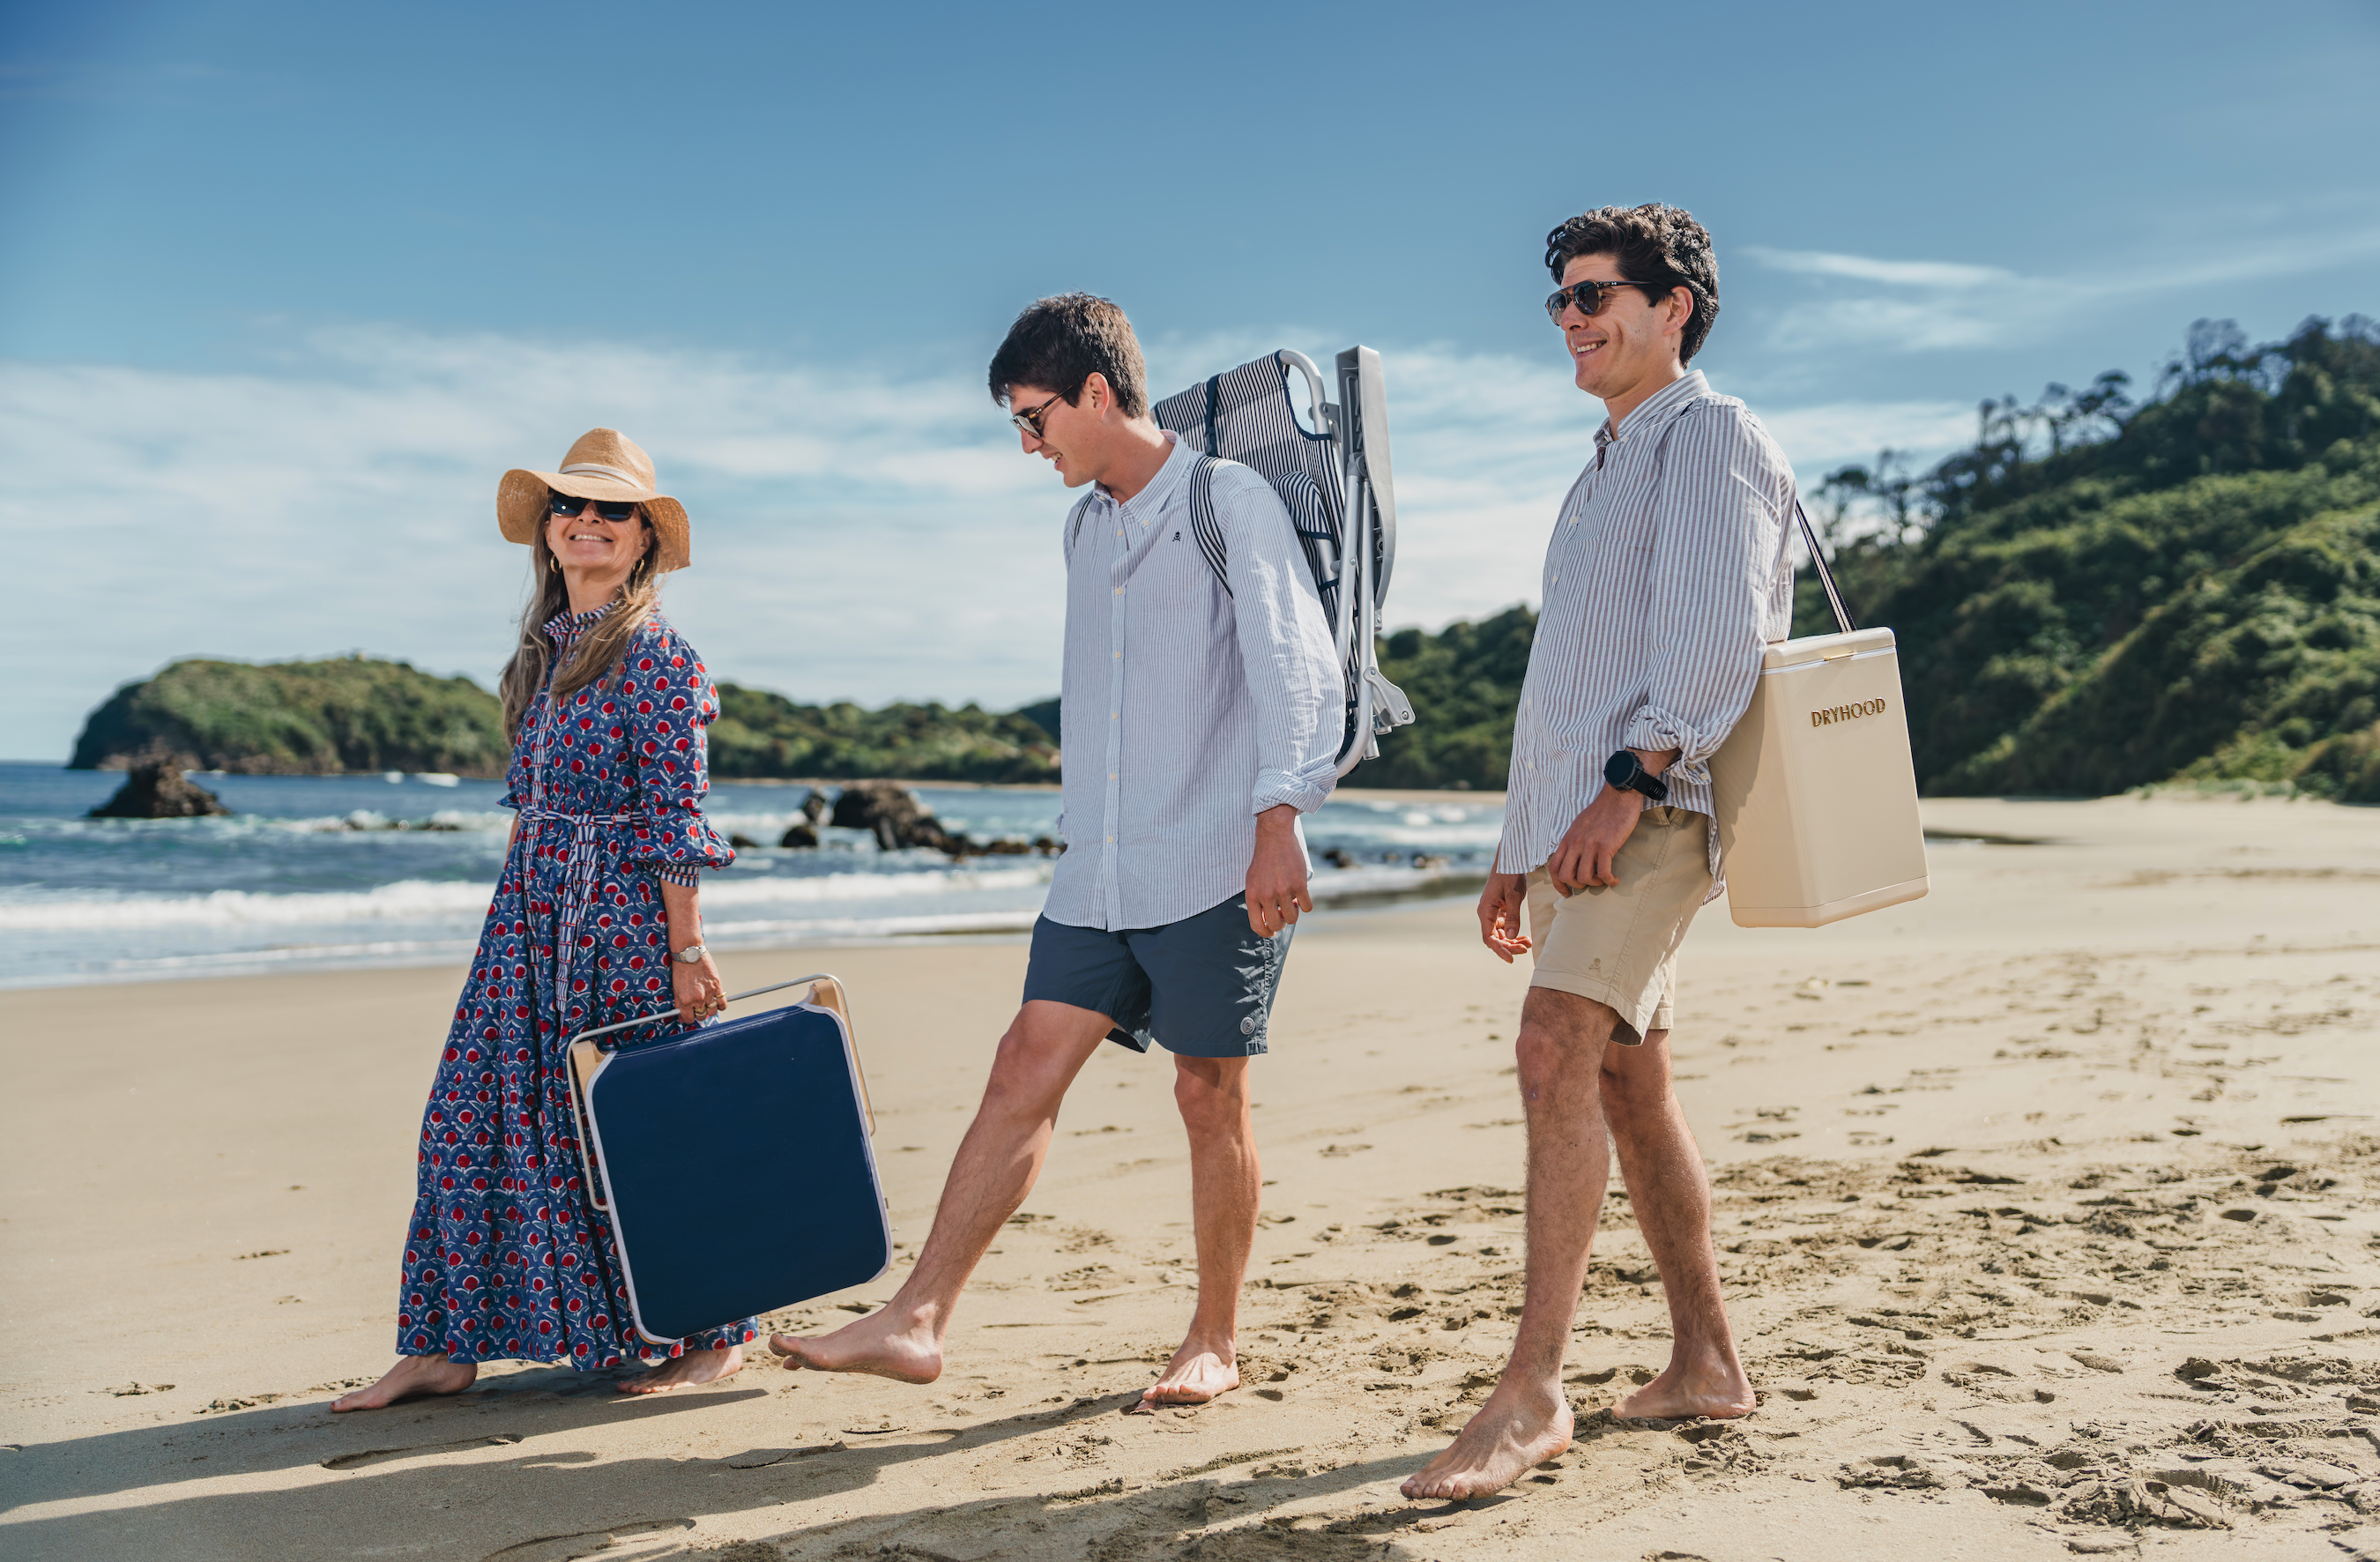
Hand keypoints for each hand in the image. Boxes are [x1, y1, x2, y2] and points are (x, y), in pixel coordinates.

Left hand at [670, 949, 725, 1024]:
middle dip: (699, 1014)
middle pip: (701, 1016)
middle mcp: (698, 999)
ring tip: (706, 1004)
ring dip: (709, 1010)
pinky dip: (721, 1006)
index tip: (689, 1015)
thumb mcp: (675, 988)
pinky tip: (717, 1003)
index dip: (688, 1018)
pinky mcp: (718, 986)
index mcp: (686, 1001)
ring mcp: (709, 993)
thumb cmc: (681, 969)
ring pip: (712, 1011)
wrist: (690, 953)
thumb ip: (678, 1004)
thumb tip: (680, 1016)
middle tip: (697, 1008)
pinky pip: (723, 1003)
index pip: (689, 1019)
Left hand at [1244, 804, 1313, 936]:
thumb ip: (1257, 901)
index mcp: (1252, 895)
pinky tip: (1301, 895)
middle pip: (1277, 925)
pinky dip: (1306, 904)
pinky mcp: (1299, 884)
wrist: (1274, 837)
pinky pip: (1307, 907)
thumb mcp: (1252, 881)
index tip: (1272, 931)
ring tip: (1292, 901)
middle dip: (1282, 923)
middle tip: (1283, 912)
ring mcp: (1284, 890)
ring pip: (1293, 918)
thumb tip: (1267, 922)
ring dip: (1294, 913)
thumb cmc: (1263, 861)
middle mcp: (1267, 895)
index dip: (1266, 933)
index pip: (1257, 926)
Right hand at [1477, 871, 1529, 962]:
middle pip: (1495, 938)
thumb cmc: (1509, 875)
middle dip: (1510, 946)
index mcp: (1485, 911)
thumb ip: (1513, 917)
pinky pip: (1505, 927)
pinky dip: (1514, 933)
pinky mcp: (1500, 910)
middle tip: (1526, 948)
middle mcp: (1486, 914)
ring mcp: (1493, 913)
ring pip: (1501, 934)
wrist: (1511, 860)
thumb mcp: (1513, 895)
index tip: (1511, 959)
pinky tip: (1525, 937)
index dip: (1499, 950)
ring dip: (1513, 941)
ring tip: (1528, 943)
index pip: (1489, 937)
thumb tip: (1512, 937)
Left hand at [1546, 786, 1643, 892]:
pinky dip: (1609, 880)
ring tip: (1603, 879)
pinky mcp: (1606, 845)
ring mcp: (1590, 844)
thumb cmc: (1602, 811)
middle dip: (1576, 886)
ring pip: (1583, 877)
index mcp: (1568, 839)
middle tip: (1589, 884)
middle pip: (1565, 875)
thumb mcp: (1579, 825)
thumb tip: (1573, 858)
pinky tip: (1615, 879)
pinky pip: (1603, 872)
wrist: (1618, 795)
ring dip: (1594, 884)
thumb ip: (1574, 841)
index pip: (1553, 867)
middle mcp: (1575, 842)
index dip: (1557, 884)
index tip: (1566, 893)